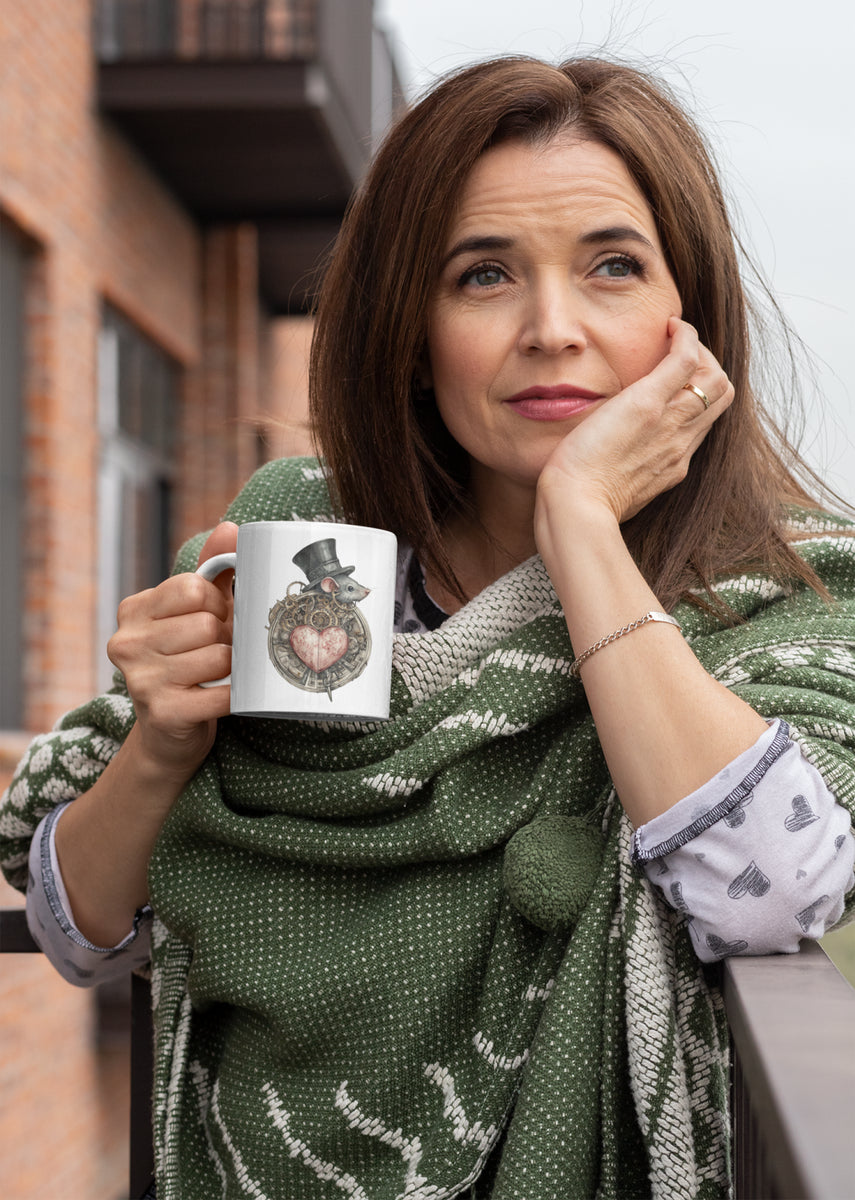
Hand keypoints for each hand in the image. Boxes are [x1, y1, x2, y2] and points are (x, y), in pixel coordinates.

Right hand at [106, 522, 237, 782]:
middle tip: (219, 653)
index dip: (217, 604)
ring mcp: (141, 679)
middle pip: (208, 624)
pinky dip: (237, 695)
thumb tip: (231, 528)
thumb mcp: (196, 613)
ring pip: (220, 656)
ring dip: (233, 668)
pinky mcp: (163, 713)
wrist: (169, 734)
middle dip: (227, 638)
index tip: (213, 620)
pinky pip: (223, 694)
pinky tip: (228, 696)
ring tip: (219, 675)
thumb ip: (212, 571)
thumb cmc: (188, 662)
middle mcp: (128, 642)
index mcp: (134, 610)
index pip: (195, 588)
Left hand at [536, 318, 733, 525]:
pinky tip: (670, 325)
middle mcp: (680, 444)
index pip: (703, 422)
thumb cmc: (580, 503)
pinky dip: (686, 336)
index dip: (697, 395)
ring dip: (698, 349)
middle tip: (677, 353)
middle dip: (707, 368)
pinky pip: (686, 359)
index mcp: (672, 464)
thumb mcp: (612, 490)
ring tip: (673, 336)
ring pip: (714, 377)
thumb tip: (604, 464)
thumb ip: (620, 473)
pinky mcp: (649, 404)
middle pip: (721, 396)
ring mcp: (670, 423)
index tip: (674, 382)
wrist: (577, 508)